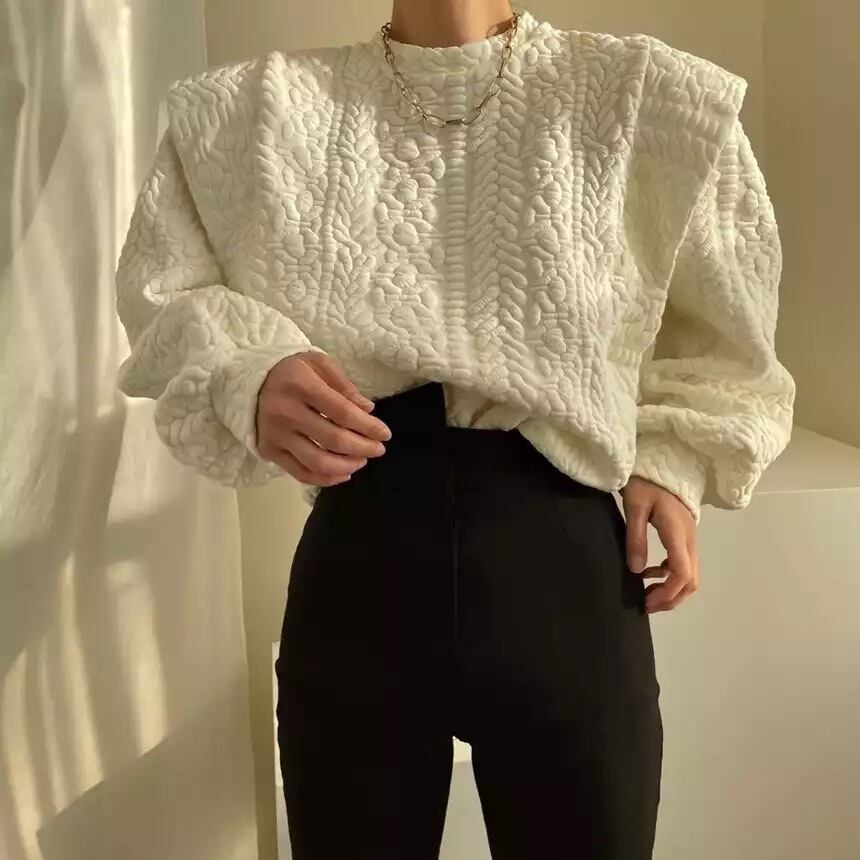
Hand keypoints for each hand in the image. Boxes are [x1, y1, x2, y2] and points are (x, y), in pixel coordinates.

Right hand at [255, 351, 391, 485]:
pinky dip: (326, 479)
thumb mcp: (318, 364)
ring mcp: (276, 435)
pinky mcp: (269, 451)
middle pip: (334, 440)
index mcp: (301, 386)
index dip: (369, 427)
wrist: (250, 382)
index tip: (385, 434)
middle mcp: (286, 412)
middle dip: (363, 448)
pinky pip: (301, 473)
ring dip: (347, 466)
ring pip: (318, 462)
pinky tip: (343, 473)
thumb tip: (367, 410)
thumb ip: (343, 385)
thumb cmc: (291, 371)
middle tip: (378, 450)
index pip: (343, 412)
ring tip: (362, 461)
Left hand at [620, 476, 698, 612]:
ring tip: (646, 594)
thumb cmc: (647, 483)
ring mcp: (690, 540)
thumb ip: (636, 538)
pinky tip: (649, 573)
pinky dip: (670, 576)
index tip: (647, 601)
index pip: (682, 573)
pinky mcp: (685, 538)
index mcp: (677, 533)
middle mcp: (690, 540)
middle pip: (691, 581)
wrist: (664, 465)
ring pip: (690, 576)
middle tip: (646, 604)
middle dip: (671, 599)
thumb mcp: (635, 507)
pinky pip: (684, 565)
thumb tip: (636, 570)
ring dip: (671, 590)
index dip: (667, 593)